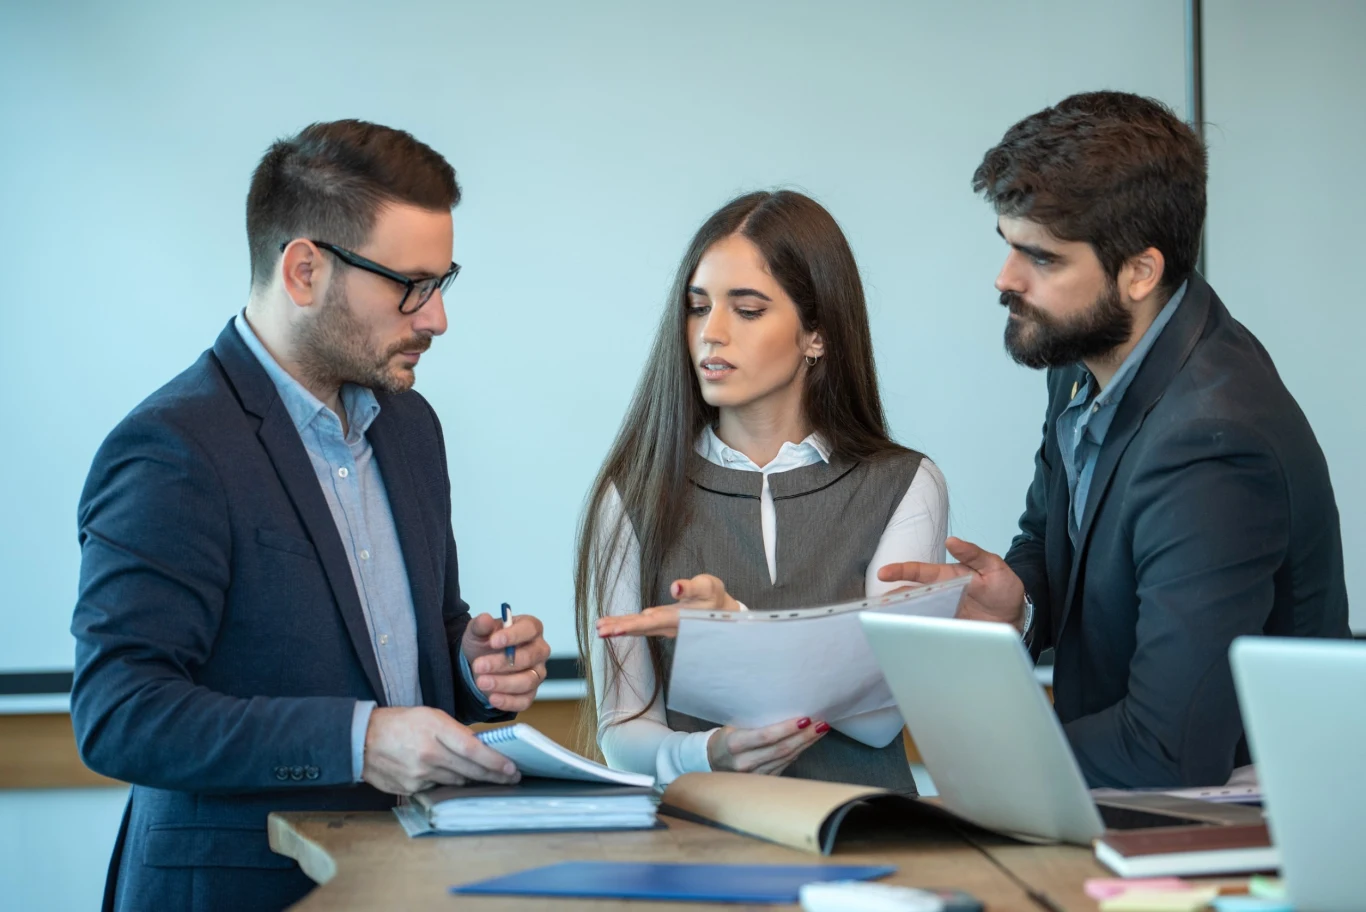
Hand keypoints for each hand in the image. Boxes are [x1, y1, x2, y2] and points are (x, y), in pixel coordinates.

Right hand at [361, 706, 519, 794]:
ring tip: (481, 775)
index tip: (511, 768)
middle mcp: (428, 754)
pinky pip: (438, 788)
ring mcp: (419, 774)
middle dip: (493, 776)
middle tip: (510, 778)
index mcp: (435, 729)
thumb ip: (455, 732)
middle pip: (469, 770)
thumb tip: (481, 747)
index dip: (495, 762)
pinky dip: (445, 782)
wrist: (361, 739)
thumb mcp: (430, 716)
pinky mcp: (411, 789)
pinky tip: (445, 774)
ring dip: (470, 778)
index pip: (473, 749)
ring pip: (456, 781)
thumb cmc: (399, 723)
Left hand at [461, 612, 550, 711]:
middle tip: (479, 665)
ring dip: (503, 683)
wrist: (480, 664)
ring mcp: (537, 673)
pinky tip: (493, 698)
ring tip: (481, 682)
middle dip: (502, 663)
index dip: (513, 635)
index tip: (493, 641)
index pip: (530, 629)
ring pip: (528, 681)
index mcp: (530, 628)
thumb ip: (480, 625)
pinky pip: (525, 700)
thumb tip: (485, 619)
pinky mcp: (530, 693)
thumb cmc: (485, 643)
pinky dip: (508, 701)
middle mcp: (539, 650)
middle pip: (529, 657)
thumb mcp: (477, 631)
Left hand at [595, 574, 740, 638]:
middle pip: (640, 628)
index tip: (614, 630)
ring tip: (600, 628)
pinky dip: (626, 624)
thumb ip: (691, 588)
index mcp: (678, 618)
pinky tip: (614, 625)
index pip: (651, 623)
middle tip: (599, 631)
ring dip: (619, 628)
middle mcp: (668, 625)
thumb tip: (674, 587)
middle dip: (619, 629)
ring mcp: (664, 625)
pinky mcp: (662, 621)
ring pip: (638, 627)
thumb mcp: (707, 587)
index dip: (632, 626)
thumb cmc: (715, 596)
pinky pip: (641, 625)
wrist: (723, 610)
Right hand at [707, 717, 829, 774]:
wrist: (712, 760)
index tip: (806, 719)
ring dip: (805, 744)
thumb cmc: (726, 737)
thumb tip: (785, 709)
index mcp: (735, 744)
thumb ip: (755, 722)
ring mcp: (754, 775)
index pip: (766, 736)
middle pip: (781, 749)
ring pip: (786, 758)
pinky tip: (807, 743)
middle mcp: (744, 762)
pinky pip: (785, 765)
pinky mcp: (762, 781)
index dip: (787, 728)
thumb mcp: (733, 725)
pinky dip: (798, 753)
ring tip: (820, 730)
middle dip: (804, 736)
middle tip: (821, 723)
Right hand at [877, 536, 1025, 628]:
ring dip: (900, 616)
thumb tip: (951, 541)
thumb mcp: (993, 566)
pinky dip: (915, 633)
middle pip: (911, 594)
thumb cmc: (1003, 588)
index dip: (901, 571)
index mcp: (947, 576)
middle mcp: (940, 594)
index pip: (920, 572)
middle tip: (877, 603)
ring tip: (884, 621)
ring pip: (916, 613)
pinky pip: (928, 631)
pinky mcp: (947, 630)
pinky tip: (904, 636)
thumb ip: (973, 554)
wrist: (1015, 618)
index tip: (883, 573)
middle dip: (892, 598)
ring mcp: (942, 613)